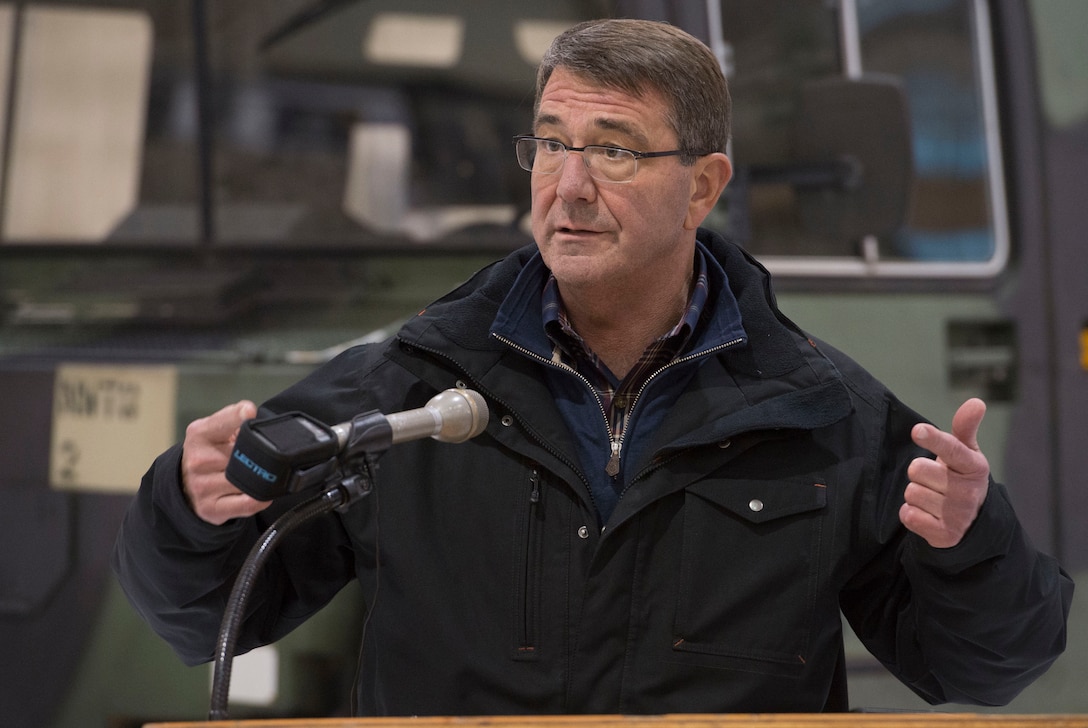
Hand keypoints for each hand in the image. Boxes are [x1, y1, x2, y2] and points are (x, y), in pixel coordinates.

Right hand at [181, 400, 270, 525]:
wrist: (185, 487)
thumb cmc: (208, 454)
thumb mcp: (213, 429)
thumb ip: (233, 418)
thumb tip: (251, 414)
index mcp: (200, 435)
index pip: (225, 422)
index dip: (240, 416)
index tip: (250, 413)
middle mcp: (198, 461)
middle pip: (245, 453)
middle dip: (255, 454)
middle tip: (255, 455)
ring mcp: (203, 487)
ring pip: (248, 479)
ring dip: (258, 477)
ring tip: (254, 473)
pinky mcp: (212, 509)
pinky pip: (249, 503)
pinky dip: (261, 498)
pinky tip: (259, 492)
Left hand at [899, 398, 990, 548]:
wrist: (972, 523)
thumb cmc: (961, 478)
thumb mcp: (966, 453)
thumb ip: (964, 428)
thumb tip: (977, 402)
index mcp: (974, 466)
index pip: (951, 450)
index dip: (933, 439)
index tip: (918, 430)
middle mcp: (968, 491)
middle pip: (917, 469)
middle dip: (919, 472)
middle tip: (933, 479)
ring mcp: (957, 515)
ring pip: (911, 493)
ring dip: (916, 494)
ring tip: (932, 497)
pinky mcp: (943, 534)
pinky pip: (909, 516)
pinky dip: (911, 514)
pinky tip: (926, 514)